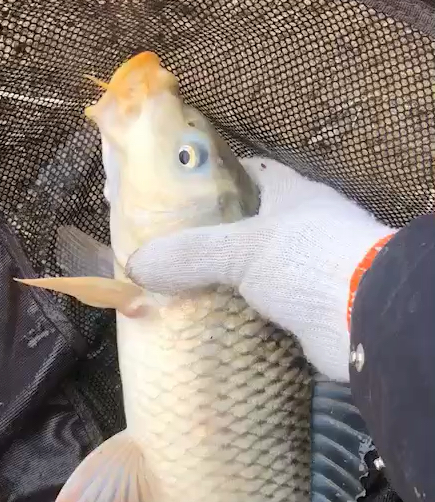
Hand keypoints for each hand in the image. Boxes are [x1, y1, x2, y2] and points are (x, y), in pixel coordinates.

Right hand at [128, 157, 394, 380]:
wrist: (365, 319)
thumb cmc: (309, 260)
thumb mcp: (241, 248)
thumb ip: (189, 253)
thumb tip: (136, 263)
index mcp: (292, 195)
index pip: (247, 175)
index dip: (211, 181)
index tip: (174, 196)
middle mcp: (302, 229)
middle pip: (246, 229)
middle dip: (208, 243)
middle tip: (166, 256)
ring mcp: (307, 271)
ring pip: (253, 273)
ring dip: (222, 285)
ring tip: (176, 293)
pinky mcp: (308, 311)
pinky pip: (264, 310)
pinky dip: (239, 317)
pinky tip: (209, 325)